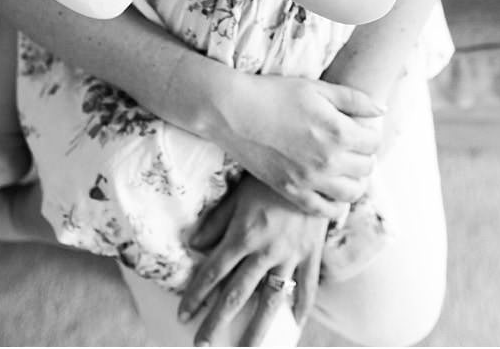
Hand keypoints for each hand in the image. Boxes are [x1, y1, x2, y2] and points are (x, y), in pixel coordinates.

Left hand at [181, 177, 324, 346]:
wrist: (315, 168)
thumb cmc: (270, 180)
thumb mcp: (237, 196)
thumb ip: (216, 222)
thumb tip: (194, 245)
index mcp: (242, 236)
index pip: (212, 274)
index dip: (195, 297)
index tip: (184, 316)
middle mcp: (264, 251)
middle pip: (235, 294)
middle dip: (216, 322)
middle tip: (202, 344)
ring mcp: (291, 255)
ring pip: (271, 299)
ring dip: (257, 328)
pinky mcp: (312, 254)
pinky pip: (307, 286)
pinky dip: (302, 306)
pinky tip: (294, 324)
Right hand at [214, 72, 384, 219]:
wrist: (233, 111)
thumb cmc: (275, 94)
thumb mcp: (319, 89)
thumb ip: (355, 100)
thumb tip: (381, 110)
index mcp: (339, 132)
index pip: (375, 143)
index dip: (370, 136)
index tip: (360, 131)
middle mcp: (328, 160)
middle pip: (367, 168)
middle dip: (364, 157)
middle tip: (352, 148)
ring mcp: (309, 179)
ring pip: (352, 193)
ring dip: (354, 182)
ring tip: (345, 170)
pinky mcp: (290, 191)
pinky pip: (323, 210)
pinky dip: (333, 205)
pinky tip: (331, 191)